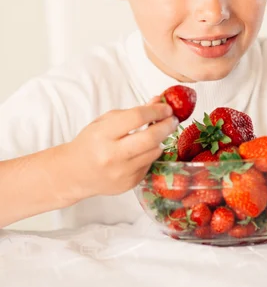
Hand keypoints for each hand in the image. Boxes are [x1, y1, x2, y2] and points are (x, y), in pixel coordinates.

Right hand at [64, 97, 178, 201]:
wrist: (74, 173)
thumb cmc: (90, 143)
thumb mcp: (105, 122)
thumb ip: (132, 112)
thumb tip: (158, 102)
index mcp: (103, 134)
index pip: (137, 117)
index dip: (156, 110)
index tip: (166, 107)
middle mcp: (113, 155)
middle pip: (151, 138)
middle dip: (166, 126)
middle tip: (172, 120)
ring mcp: (122, 172)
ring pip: (154, 152)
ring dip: (160, 141)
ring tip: (157, 134)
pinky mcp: (130, 184)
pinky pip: (149, 165)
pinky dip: (150, 155)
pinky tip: (142, 151)